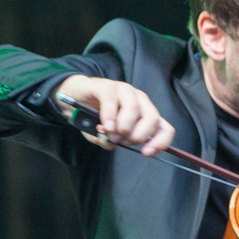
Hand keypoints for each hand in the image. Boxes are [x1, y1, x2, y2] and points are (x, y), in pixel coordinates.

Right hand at [54, 74, 174, 155]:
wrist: (74, 97)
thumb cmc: (95, 117)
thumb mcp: (105, 136)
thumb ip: (111, 142)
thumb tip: (112, 144)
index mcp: (145, 113)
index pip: (164, 128)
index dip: (160, 142)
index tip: (146, 152)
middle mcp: (139, 100)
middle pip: (152, 118)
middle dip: (138, 135)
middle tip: (122, 141)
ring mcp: (124, 91)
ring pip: (134, 109)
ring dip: (124, 127)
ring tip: (111, 134)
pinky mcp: (106, 86)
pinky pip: (112, 100)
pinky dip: (110, 115)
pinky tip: (106, 125)